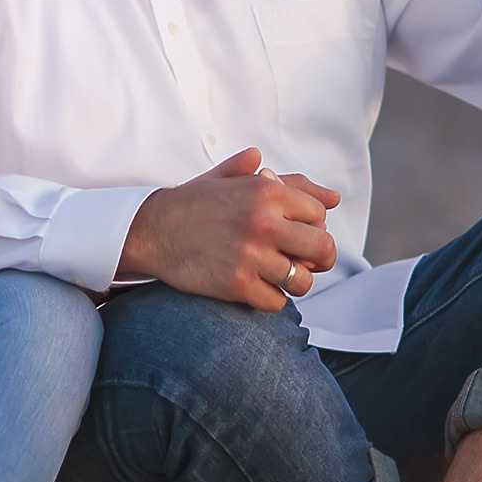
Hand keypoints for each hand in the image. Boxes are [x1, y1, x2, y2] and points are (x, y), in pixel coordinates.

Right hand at [116, 147, 339, 307]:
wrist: (150, 229)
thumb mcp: (232, 179)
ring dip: (294, 283)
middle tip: (303, 263)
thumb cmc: (193, 203)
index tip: (298, 234)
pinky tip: (255, 289)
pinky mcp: (236, 284)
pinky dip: (269, 300)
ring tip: (276, 278)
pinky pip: (276, 302)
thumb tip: (331, 196)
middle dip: (318, 259)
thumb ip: (281, 180)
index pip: (319, 213)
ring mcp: (251, 254)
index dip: (312, 226)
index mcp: (267, 190)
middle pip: (323, 248)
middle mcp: (264, 221)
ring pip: (303, 280)